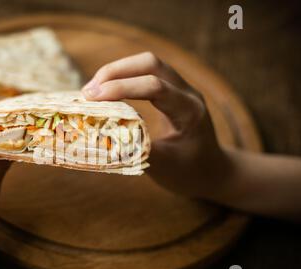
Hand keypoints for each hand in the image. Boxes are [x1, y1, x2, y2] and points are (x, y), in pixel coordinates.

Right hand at [82, 52, 229, 197]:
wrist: (213, 172)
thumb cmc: (189, 173)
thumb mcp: (164, 168)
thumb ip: (137, 150)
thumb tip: (102, 138)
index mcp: (190, 112)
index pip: (154, 87)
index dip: (120, 88)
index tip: (91, 100)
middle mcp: (188, 93)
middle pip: (150, 63)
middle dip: (115, 72)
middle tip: (87, 92)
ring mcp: (181, 88)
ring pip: (147, 63)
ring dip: (117, 72)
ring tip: (92, 91)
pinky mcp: (172, 90)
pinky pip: (146, 73)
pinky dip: (123, 77)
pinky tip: (106, 92)